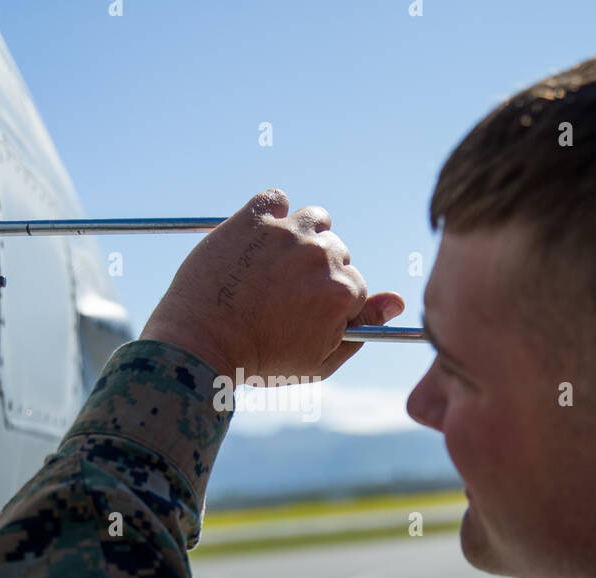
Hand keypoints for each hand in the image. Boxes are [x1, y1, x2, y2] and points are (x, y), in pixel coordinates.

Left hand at [139, 188, 404, 380]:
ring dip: (303, 237)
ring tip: (276, 263)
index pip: (354, 286)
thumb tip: (397, 302)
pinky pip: (276, 198)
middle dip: (317, 272)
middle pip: (335, 252)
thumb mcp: (320, 359)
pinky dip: (272, 211)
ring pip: (314, 219)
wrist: (199, 346)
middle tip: (283, 296)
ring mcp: (285, 233)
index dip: (331, 303)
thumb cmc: (260, 361)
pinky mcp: (251, 218)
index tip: (304, 314)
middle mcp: (319, 255)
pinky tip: (258, 237)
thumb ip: (362, 330)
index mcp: (342, 290)